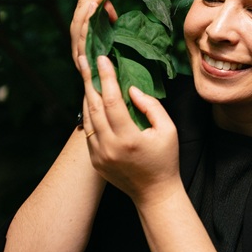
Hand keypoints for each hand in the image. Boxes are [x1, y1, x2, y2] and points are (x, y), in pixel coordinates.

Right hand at [70, 0, 122, 71]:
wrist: (109, 95)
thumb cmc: (115, 67)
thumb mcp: (114, 38)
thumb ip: (109, 20)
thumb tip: (109, 4)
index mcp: (85, 29)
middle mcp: (78, 35)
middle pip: (84, 3)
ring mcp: (78, 46)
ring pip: (81, 15)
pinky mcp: (81, 57)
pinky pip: (82, 34)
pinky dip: (87, 17)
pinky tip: (95, 4)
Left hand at [79, 52, 180, 206]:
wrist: (154, 193)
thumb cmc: (165, 159)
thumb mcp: (168, 130)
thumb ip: (151, 107)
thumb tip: (130, 89)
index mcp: (129, 138)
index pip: (112, 101)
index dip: (106, 78)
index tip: (102, 59)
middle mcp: (109, 147)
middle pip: (93, 106)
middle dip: (87, 79)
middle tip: (83, 59)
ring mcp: (99, 155)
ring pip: (87, 118)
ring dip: (86, 94)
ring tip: (85, 74)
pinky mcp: (95, 160)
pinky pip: (88, 131)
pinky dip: (89, 113)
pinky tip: (91, 99)